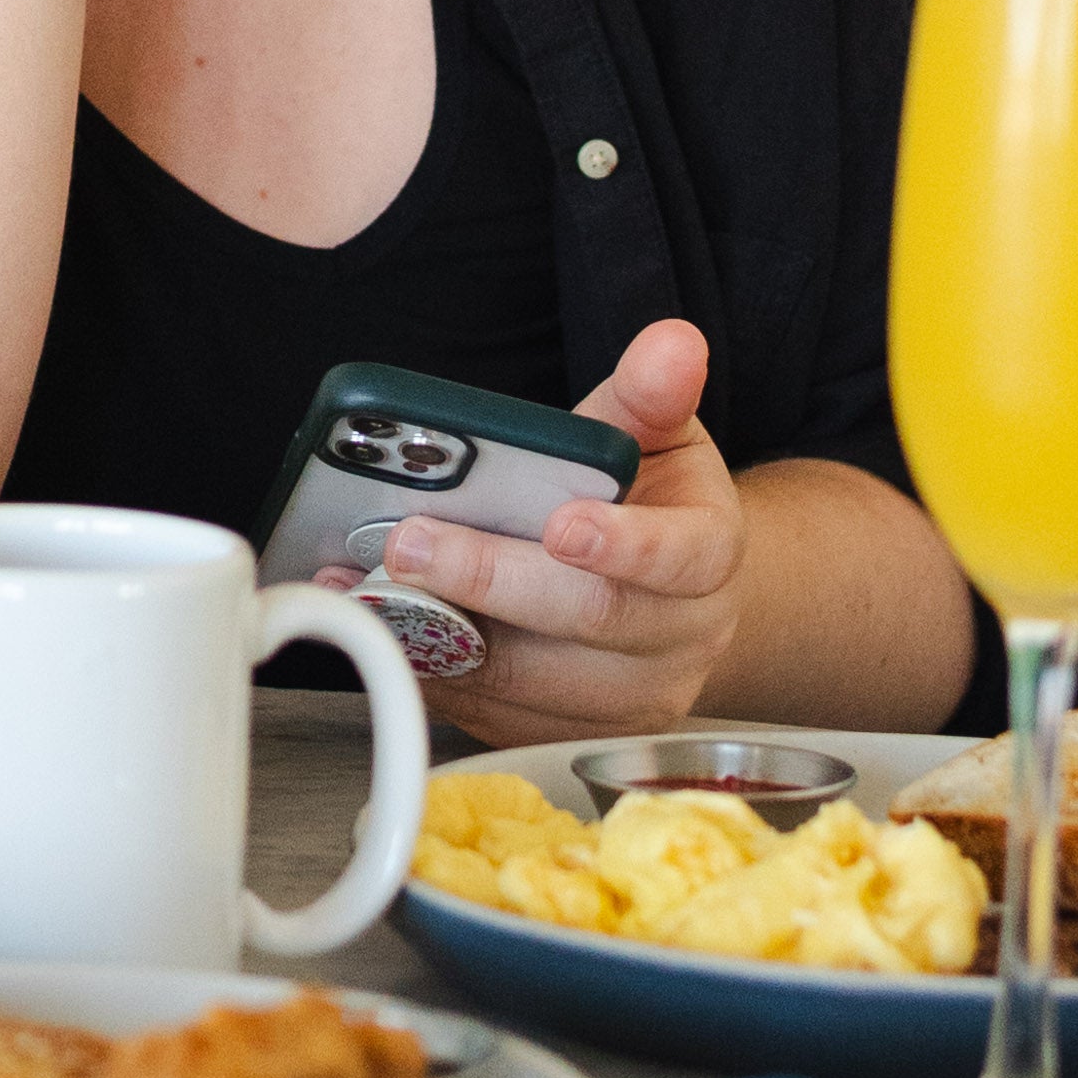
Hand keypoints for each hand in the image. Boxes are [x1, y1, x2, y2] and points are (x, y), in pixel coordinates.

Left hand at [379, 320, 743, 742]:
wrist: (675, 599)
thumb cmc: (655, 506)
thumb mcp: (660, 435)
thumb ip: (651, 392)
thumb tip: (671, 344)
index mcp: (709, 557)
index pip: (679, 557)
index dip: (623, 544)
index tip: (561, 523)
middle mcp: (679, 639)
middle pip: (587, 618)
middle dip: (491, 578)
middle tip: (412, 541)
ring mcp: (625, 698)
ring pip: (531, 679)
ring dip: (441, 631)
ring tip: (369, 583)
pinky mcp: (567, 732)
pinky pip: (492, 713)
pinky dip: (430, 671)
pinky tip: (381, 626)